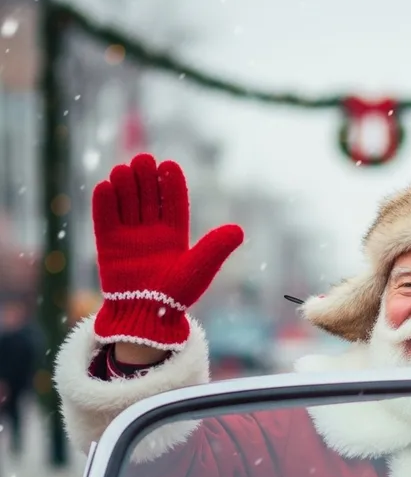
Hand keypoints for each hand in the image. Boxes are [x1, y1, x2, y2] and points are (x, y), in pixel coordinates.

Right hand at [92, 153, 243, 349]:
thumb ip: (216, 248)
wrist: (148, 316)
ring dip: (125, 186)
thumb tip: (239, 230)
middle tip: (143, 161)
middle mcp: (152, 233)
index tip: (169, 166)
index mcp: (176, 236)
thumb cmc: (177, 295)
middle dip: (146, 179)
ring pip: (127, 204)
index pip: (174, 204)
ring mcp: (129, 238)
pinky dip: (105, 204)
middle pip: (148, 198)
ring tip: (124, 170)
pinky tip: (105, 187)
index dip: (171, 184)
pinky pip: (105, 220)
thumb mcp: (200, 268)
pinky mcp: (108, 246)